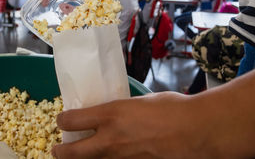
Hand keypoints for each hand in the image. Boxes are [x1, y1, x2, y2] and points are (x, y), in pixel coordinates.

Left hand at [52, 92, 214, 158]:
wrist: (197, 131)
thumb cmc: (172, 109)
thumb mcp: (139, 102)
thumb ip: (121, 110)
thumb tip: (112, 113)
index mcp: (111, 115)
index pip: (71, 120)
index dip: (62, 120)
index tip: (63, 120)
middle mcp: (110, 139)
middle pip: (72, 153)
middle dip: (60, 152)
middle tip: (57, 150)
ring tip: (81, 156)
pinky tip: (110, 158)